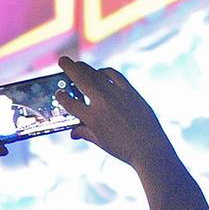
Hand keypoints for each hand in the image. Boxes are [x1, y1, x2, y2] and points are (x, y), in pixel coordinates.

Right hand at [54, 56, 174, 167]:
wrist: (150, 148)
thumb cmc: (124, 149)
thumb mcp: (101, 142)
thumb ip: (85, 133)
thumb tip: (73, 132)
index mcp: (93, 118)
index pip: (70, 103)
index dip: (61, 97)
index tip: (58, 93)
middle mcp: (103, 103)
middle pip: (81, 80)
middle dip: (69, 68)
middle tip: (62, 60)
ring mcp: (118, 95)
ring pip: (97, 74)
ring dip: (85, 67)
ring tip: (77, 64)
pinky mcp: (131, 91)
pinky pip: (115, 75)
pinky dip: (105, 72)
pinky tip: (100, 72)